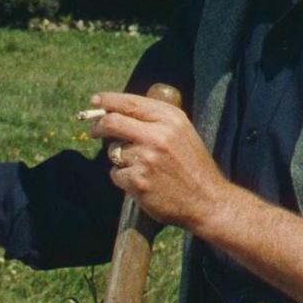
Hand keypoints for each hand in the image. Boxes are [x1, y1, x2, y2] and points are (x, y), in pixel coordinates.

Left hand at [88, 91, 230, 229]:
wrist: (208, 201)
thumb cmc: (192, 165)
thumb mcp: (182, 132)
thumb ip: (154, 118)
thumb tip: (116, 110)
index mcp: (170, 118)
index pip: (129, 102)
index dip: (107, 101)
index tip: (95, 102)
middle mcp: (157, 135)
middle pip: (112, 122)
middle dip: (99, 126)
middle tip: (94, 131)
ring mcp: (146, 158)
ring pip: (113, 151)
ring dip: (120, 159)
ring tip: (144, 168)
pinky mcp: (138, 180)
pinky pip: (116, 174)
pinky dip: (124, 179)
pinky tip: (144, 183)